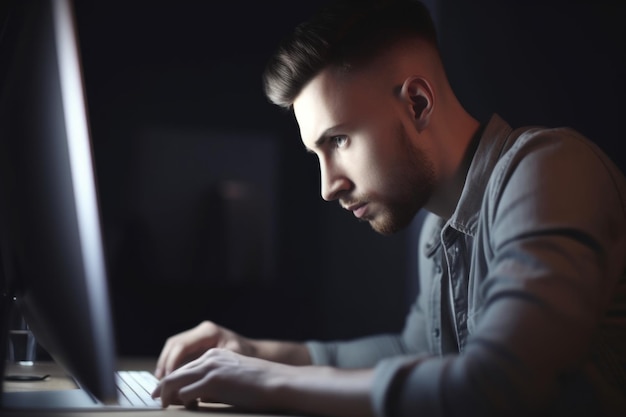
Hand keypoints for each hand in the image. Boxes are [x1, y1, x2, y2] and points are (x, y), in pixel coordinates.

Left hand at [151, 348, 374, 416]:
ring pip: (175, 382)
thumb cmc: (261, 384)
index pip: (185, 366)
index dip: (172, 380)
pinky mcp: (213, 381)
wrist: (277, 382)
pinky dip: (182, 402)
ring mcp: (210, 368)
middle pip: (175, 373)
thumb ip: (216, 380)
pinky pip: (186, 393)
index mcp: (215, 353)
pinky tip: (187, 408)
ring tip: (165, 406)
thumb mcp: (235, 375)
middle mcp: (210, 357)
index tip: (165, 392)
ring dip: (168, 396)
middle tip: (157, 400)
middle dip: (163, 388)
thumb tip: (199, 395)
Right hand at [154, 321, 253, 378]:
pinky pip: (179, 351)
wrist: (255, 352)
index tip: (168, 378)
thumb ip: (213, 370)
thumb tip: (193, 385)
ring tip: (162, 380)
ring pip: (173, 347)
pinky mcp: (197, 344)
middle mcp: (201, 331)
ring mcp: (198, 336)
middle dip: (165, 362)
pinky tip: (170, 377)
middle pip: (174, 344)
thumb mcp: (232, 361)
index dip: (172, 362)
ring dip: (166, 363)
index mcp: (209, 332)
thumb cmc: (246, 357)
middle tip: (161, 381)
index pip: (182, 344)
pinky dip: (172, 363)